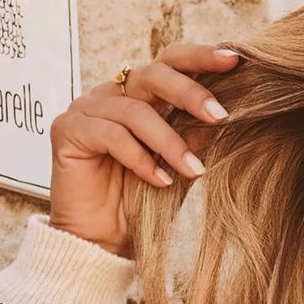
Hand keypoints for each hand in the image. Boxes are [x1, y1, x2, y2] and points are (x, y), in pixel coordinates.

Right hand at [47, 42, 240, 257]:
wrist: (100, 245)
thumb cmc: (139, 208)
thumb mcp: (177, 171)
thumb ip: (194, 140)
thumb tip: (224, 112)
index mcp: (139, 97)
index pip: (169, 64)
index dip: (200, 58)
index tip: (234, 61)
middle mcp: (112, 96)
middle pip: (153, 74)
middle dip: (190, 92)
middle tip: (220, 115)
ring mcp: (87, 109)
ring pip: (135, 111)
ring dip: (169, 142)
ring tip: (194, 170)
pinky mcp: (68, 130)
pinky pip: (111, 135)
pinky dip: (140, 159)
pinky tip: (160, 181)